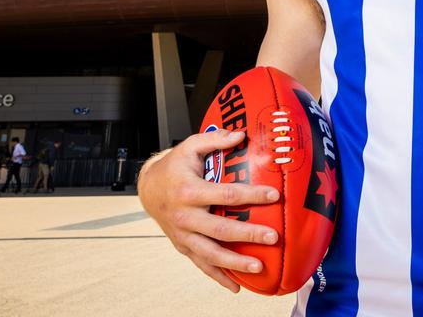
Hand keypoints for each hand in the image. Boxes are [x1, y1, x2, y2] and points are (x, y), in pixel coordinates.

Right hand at [137, 129, 281, 290]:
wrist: (148, 189)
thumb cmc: (175, 166)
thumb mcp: (190, 146)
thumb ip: (215, 140)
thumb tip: (241, 134)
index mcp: (189, 191)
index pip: (226, 194)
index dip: (251, 194)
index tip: (274, 195)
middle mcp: (185, 217)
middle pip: (220, 229)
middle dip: (248, 235)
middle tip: (273, 237)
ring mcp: (183, 235)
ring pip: (211, 253)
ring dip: (235, 263)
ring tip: (259, 267)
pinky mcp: (183, 246)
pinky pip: (202, 264)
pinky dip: (218, 277)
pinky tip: (236, 287)